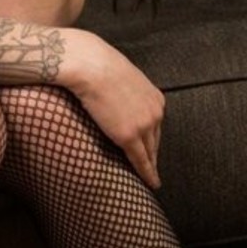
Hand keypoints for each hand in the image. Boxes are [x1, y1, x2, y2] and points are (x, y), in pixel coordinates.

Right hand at [64, 31, 164, 188]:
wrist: (91, 65)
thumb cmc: (98, 65)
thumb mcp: (121, 78)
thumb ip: (124, 91)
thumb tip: (114, 95)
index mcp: (155, 98)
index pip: (155, 124)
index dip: (153, 139)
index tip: (153, 150)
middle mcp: (155, 112)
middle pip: (155, 139)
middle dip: (153, 153)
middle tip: (152, 168)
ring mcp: (144, 125)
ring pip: (150, 152)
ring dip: (151, 166)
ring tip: (151, 179)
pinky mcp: (129, 136)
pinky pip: (140, 160)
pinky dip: (147, 173)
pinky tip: (151, 183)